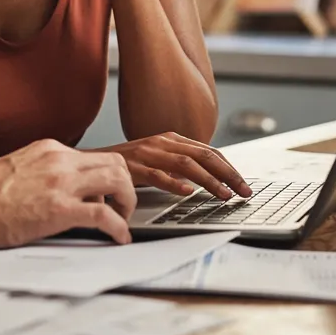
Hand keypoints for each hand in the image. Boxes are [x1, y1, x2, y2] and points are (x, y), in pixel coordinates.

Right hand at [0, 139, 137, 244]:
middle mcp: (59, 160)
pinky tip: (119, 238)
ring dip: (128, 202)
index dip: (108, 177)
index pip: (95, 156)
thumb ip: (44, 173)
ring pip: (118, 180)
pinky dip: (119, 228)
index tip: (108, 194)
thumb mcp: (18, 169)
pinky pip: (104, 215)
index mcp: (49, 150)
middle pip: (115, 163)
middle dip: (126, 186)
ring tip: (122, 221)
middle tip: (122, 207)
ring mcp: (60, 183)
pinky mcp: (59, 209)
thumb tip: (58, 190)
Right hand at [98, 132, 251, 199]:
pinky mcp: (133, 167)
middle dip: (228, 174)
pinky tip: (188, 193)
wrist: (92, 161)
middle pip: (204, 156)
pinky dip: (174, 184)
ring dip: (209, 181)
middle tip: (243, 191)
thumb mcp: (156, 158)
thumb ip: (178, 164)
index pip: (209, 151)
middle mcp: (162, 143)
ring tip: (224, 195)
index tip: (243, 183)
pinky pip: (157, 175)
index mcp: (171, 139)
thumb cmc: (127, 163)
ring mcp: (148, 153)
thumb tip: (206, 178)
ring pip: (186, 165)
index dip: (229, 167)